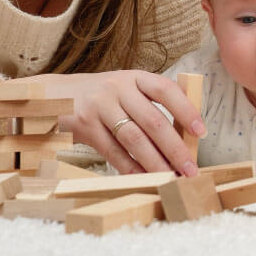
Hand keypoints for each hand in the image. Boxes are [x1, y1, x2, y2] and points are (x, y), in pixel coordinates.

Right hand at [41, 70, 206, 176]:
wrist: (53, 95)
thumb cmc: (99, 96)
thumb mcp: (124, 88)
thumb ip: (148, 103)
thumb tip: (183, 134)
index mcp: (134, 77)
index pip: (166, 90)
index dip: (186, 110)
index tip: (201, 131)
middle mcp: (118, 88)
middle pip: (153, 120)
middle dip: (175, 148)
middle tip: (190, 168)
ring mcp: (99, 106)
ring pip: (134, 139)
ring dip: (156, 162)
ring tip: (171, 177)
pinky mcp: (85, 125)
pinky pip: (113, 151)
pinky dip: (130, 167)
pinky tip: (144, 177)